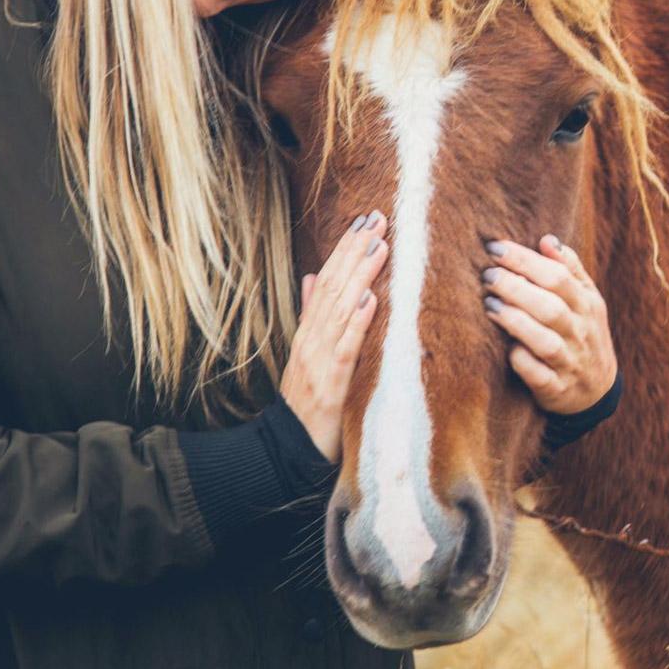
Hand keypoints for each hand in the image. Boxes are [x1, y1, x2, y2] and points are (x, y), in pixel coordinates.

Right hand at [280, 211, 387, 461]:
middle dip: (356, 250)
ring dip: (360, 276)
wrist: (289, 450)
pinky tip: (371, 300)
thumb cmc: (308, 402)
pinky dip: (357, 323)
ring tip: (379, 246)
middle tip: (379, 218)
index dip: (345, 248)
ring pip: (340, 309)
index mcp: (309, 330)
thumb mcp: (308, 353)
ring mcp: (318, 360)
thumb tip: (309, 275)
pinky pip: (345, 349)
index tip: (365, 219)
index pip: (327, 279)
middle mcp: (312, 339)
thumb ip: (310, 314)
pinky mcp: (330, 384)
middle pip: (334, 286)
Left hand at [482, 234, 617, 415]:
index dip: (525, 260)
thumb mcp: (587, 300)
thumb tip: (547, 239)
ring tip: (489, 305)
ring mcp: (570, 362)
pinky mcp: (556, 389)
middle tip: (487, 275)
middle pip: (550, 306)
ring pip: (545, 341)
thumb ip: (569, 269)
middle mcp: (580, 332)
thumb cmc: (583, 334)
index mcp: (587, 305)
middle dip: (516, 287)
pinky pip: (538, 376)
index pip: (558, 276)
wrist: (598, 390)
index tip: (495, 247)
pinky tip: (506, 348)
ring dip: (516, 321)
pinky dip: (522, 361)